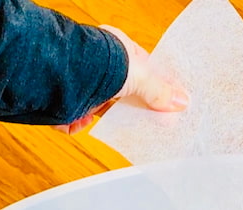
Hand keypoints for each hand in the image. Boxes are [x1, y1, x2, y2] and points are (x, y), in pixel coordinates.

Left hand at [55, 25, 188, 134]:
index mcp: (117, 49)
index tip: (168, 102)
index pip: (142, 69)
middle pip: (124, 92)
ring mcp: (83, 84)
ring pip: (103, 108)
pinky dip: (83, 124)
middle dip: (134, 107)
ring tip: (125, 127)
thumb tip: (182, 102)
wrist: (61, 75)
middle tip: (152, 120)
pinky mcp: (68, 103)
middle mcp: (99, 65)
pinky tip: (87, 121)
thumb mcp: (140, 76)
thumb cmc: (100, 63)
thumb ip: (159, 91)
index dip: (156, 87)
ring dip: (111, 118)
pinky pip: (80, 120)